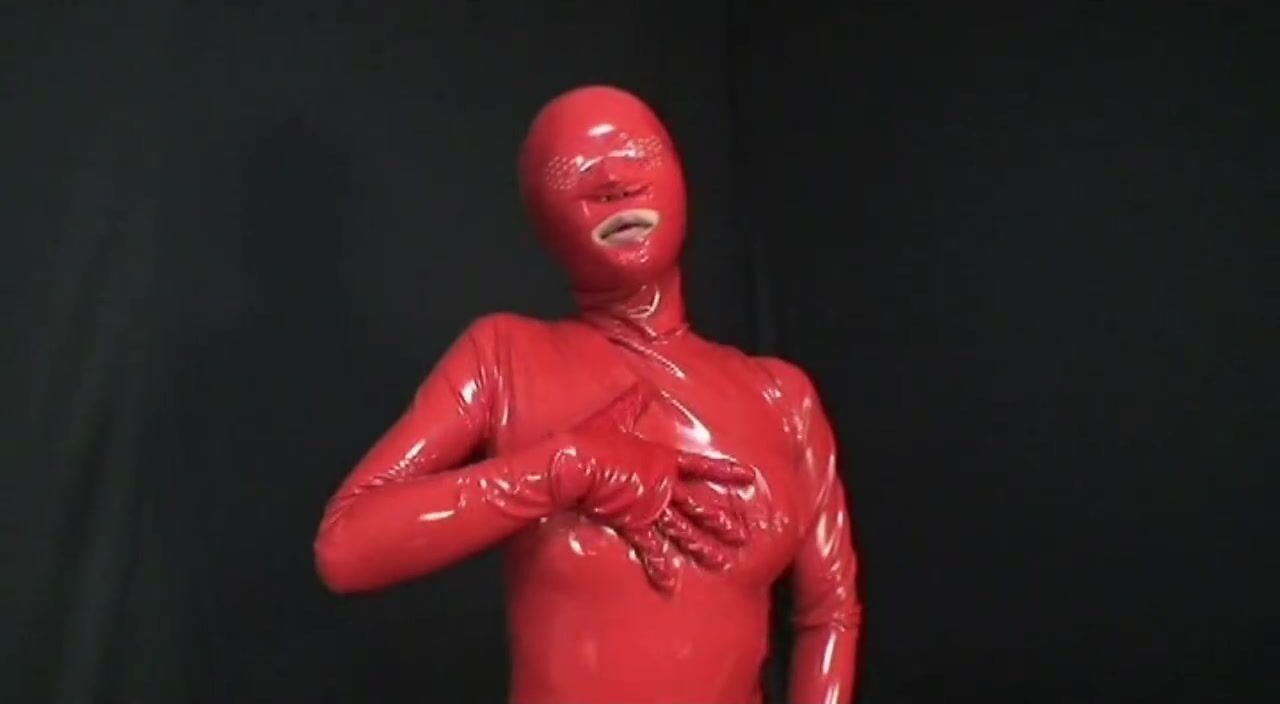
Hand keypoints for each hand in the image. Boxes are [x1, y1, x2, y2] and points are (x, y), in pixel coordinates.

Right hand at [551, 383, 755, 590]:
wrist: (575, 462)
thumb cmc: (591, 440)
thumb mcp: (613, 417)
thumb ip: (630, 404)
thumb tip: (640, 386)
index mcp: (661, 461)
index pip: (701, 467)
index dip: (726, 472)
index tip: (749, 476)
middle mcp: (662, 485)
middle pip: (697, 507)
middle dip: (719, 523)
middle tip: (741, 537)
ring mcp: (650, 506)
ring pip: (681, 531)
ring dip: (700, 547)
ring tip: (719, 562)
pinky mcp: (633, 523)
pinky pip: (648, 549)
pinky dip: (659, 567)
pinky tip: (670, 584)